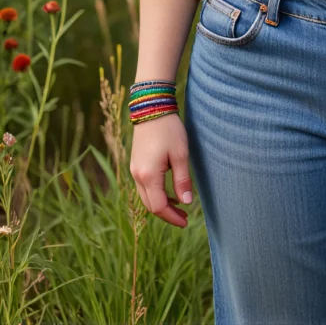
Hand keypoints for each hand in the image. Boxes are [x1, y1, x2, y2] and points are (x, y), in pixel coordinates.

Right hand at [130, 112, 193, 227]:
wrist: (152, 107)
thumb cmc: (169, 129)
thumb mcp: (180, 154)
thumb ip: (182, 179)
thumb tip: (187, 202)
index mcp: (148, 175)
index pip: (159, 207)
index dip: (172, 217)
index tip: (186, 221)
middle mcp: (137, 175)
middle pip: (150, 205)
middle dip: (167, 214)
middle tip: (185, 217)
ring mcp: (134, 169)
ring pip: (146, 197)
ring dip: (161, 204)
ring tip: (180, 206)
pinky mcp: (136, 163)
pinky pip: (144, 186)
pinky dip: (156, 193)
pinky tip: (169, 192)